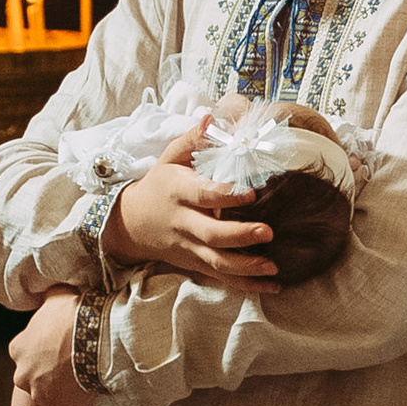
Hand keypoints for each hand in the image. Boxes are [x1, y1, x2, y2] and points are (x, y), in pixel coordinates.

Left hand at [10, 288, 103, 405]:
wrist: (91, 332)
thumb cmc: (74, 312)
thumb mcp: (57, 296)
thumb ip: (52, 297)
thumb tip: (54, 290)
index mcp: (20, 347)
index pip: (31, 359)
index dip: (49, 359)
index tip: (67, 358)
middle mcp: (24, 374)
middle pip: (40, 385)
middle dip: (58, 384)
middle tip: (84, 377)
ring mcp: (41, 397)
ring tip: (100, 402)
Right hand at [104, 128, 274, 279]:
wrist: (133, 223)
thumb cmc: (161, 185)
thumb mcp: (170, 157)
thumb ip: (194, 139)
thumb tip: (214, 118)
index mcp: (180, 193)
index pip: (203, 195)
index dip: (225, 195)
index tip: (251, 192)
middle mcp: (184, 224)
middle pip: (212, 234)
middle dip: (241, 236)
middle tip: (269, 232)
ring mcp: (190, 248)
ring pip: (217, 262)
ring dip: (246, 267)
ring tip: (273, 267)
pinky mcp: (196, 264)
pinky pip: (221, 278)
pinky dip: (246, 286)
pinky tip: (272, 287)